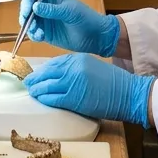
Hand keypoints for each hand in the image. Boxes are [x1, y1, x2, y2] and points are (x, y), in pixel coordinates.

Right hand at [18, 0, 120, 56]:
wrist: (95, 36)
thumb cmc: (85, 18)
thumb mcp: (69, 12)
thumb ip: (52, 10)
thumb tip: (35, 6)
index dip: (27, 1)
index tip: (27, 11)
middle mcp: (46, 8)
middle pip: (28, 9)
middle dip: (25, 16)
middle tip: (27, 24)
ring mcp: (45, 21)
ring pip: (29, 22)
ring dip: (29, 27)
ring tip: (38, 33)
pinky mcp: (46, 34)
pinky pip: (34, 33)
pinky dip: (33, 35)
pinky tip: (40, 37)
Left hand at [24, 54, 153, 128]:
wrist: (129, 94)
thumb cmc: (115, 83)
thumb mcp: (94, 67)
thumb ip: (76, 69)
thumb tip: (58, 75)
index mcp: (79, 58)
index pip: (55, 62)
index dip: (44, 69)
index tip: (37, 73)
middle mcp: (74, 68)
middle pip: (48, 73)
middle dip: (36, 78)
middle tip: (28, 82)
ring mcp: (73, 83)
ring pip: (48, 85)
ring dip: (37, 89)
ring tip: (31, 91)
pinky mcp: (74, 98)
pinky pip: (54, 98)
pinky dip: (45, 98)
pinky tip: (40, 98)